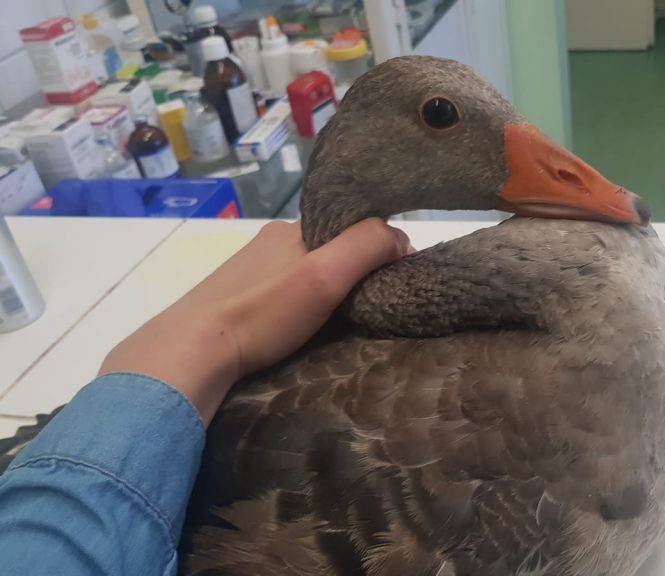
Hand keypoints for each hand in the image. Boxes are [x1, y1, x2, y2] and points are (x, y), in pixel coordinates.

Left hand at [100, 219, 410, 425]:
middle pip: (328, 252)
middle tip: (373, 309)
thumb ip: (368, 247)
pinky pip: (281, 298)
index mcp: (290, 228)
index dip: (377, 251)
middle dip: (353, 274)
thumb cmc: (263, 312)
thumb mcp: (326, 274)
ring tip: (343, 326)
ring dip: (326, 294)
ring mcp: (248, 273)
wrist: (191, 353)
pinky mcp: (233, 302)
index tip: (396, 282)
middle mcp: (269, 244)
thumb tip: (403, 241)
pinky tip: (303, 333)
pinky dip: (300, 310)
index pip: (350, 228)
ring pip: (303, 276)